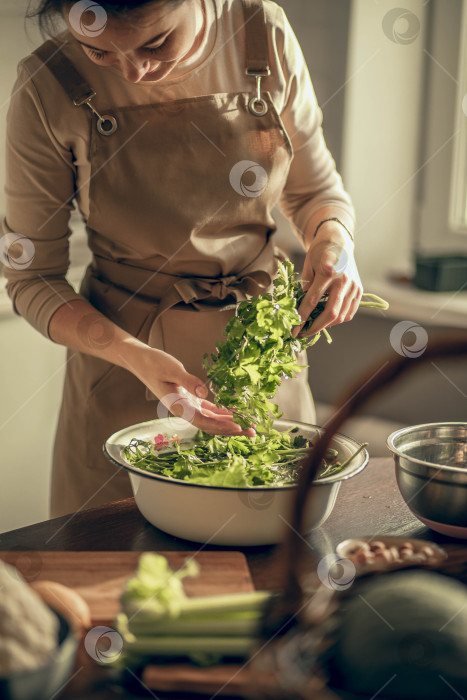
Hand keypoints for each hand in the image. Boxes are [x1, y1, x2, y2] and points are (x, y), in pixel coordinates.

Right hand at [128, 346, 255, 436]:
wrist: (141, 360)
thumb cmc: (154, 364)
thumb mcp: (172, 369)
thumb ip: (189, 381)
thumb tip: (205, 392)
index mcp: (178, 406)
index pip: (204, 421)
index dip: (222, 426)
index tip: (238, 427)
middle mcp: (184, 409)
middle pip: (211, 424)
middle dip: (232, 429)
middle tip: (253, 431)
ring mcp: (187, 405)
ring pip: (212, 418)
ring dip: (230, 422)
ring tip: (248, 424)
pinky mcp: (190, 398)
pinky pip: (208, 409)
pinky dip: (222, 412)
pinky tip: (234, 413)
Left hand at [292, 226, 362, 337]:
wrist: (338, 241)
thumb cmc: (319, 252)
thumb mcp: (307, 266)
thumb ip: (305, 287)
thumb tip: (301, 308)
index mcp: (328, 272)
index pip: (312, 301)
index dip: (302, 317)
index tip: (293, 329)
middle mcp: (344, 280)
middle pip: (330, 313)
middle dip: (315, 327)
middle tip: (303, 333)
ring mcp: (354, 286)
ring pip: (341, 316)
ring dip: (326, 325)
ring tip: (313, 326)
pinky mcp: (359, 291)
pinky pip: (349, 313)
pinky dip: (337, 319)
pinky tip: (326, 319)